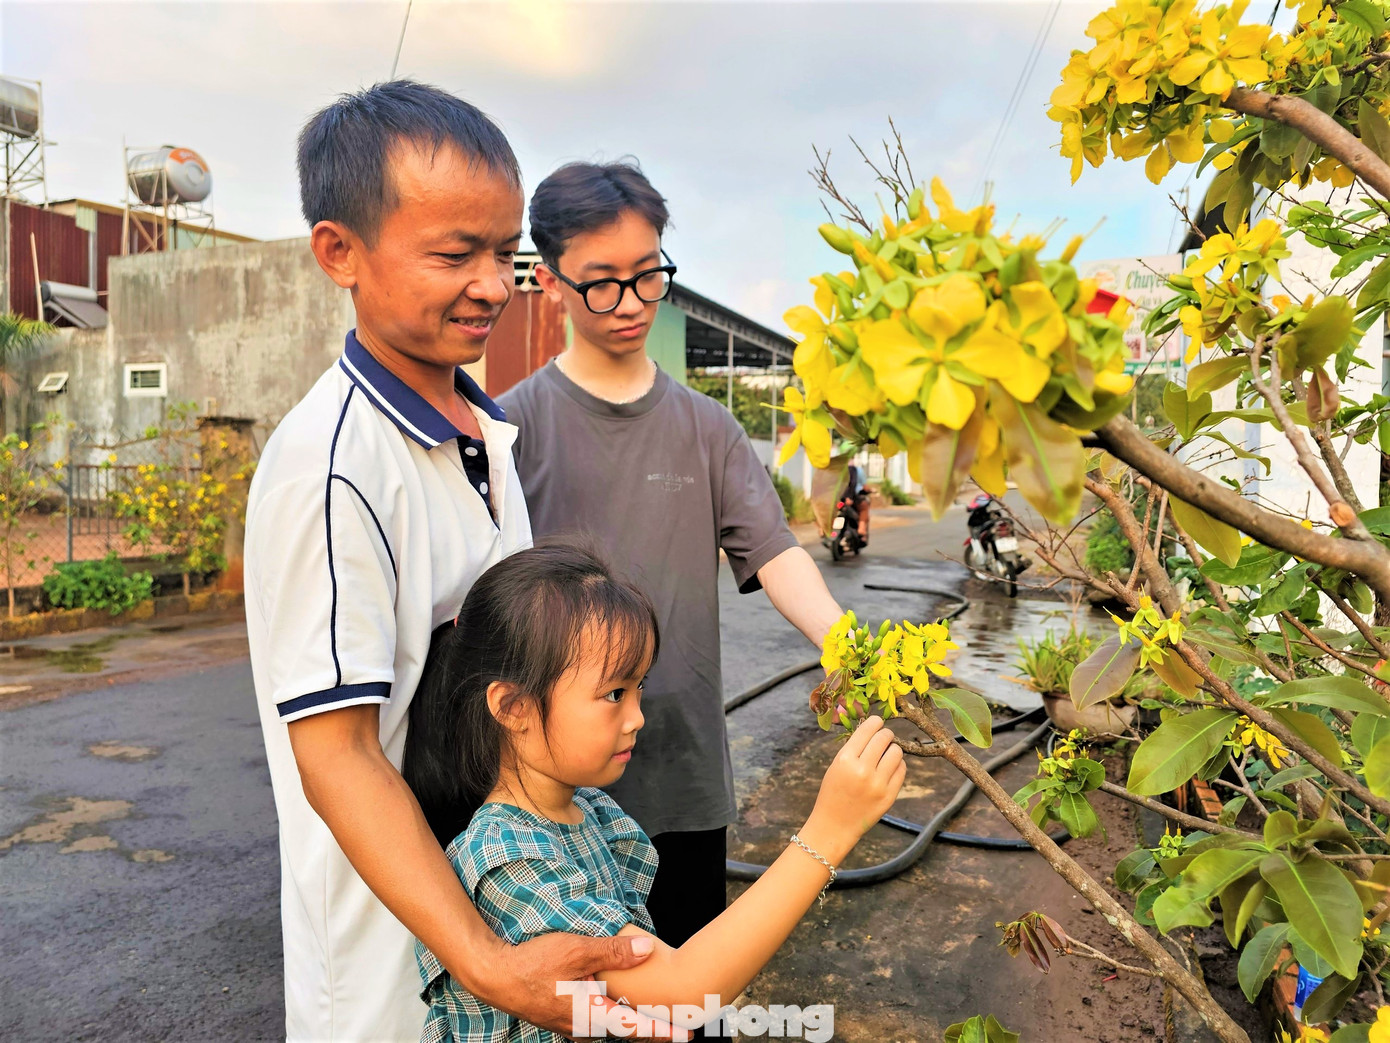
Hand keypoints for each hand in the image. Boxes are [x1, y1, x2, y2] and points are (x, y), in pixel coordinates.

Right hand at [473, 931, 669, 1037]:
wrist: (495, 976)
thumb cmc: (533, 965)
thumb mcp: (577, 951)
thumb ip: (614, 952)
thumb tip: (647, 949)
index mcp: (591, 1015)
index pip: (635, 1028)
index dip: (662, 1032)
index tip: (686, 1036)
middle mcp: (584, 1027)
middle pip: (626, 1032)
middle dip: (653, 1029)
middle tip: (680, 1025)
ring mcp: (573, 1026)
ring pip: (611, 1027)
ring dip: (634, 1023)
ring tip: (657, 1016)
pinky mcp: (565, 1018)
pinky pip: (598, 1022)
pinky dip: (615, 1016)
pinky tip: (620, 1004)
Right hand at [802, 716, 904, 861]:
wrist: (835, 825)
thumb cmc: (833, 792)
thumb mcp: (836, 766)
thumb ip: (854, 748)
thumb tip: (875, 729)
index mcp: (845, 760)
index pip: (867, 730)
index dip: (875, 722)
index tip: (878, 721)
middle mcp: (862, 770)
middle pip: (884, 738)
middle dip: (885, 734)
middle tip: (884, 737)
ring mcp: (878, 784)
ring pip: (896, 752)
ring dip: (893, 749)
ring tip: (886, 755)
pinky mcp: (889, 796)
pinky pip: (902, 769)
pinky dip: (898, 765)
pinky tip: (889, 768)